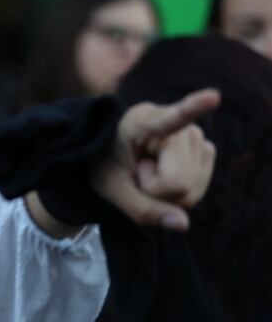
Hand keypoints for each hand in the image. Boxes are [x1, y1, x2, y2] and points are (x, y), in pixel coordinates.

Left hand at [91, 89, 219, 230]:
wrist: (112, 151)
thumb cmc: (107, 163)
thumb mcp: (112, 189)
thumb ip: (141, 208)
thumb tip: (183, 224)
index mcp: (143, 122)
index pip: (173, 118)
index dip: (194, 108)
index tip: (213, 96)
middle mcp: (179, 127)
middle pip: (178, 184)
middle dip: (155, 191)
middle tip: (137, 171)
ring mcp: (197, 137)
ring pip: (190, 191)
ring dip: (165, 193)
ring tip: (148, 170)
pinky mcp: (205, 150)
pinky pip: (197, 190)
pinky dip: (178, 194)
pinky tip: (165, 175)